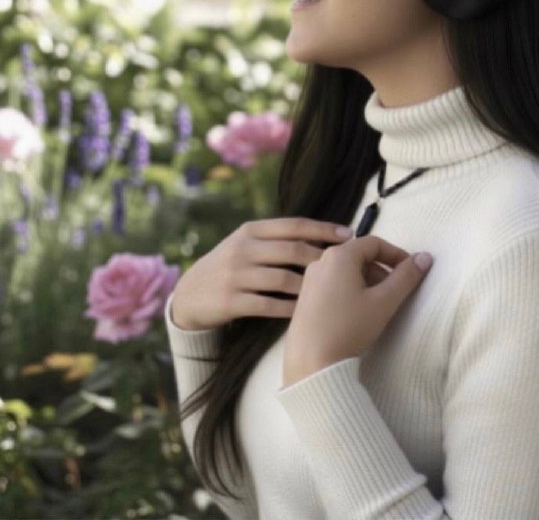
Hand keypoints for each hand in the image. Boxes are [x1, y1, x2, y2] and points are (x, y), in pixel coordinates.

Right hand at [169, 217, 353, 330]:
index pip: (293, 225)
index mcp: (250, 230)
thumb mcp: (244, 244)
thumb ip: (275, 239)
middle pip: (292, 251)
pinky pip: (269, 305)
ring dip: (311, 287)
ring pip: (284, 279)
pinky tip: (306, 312)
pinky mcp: (230, 301)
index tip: (349, 235)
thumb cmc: (229, 268)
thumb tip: (323, 237)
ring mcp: (235, 275)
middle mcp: (242, 249)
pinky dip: (291, 309)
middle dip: (323, 259)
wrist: (189, 295)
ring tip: (331, 293)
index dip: (323, 229)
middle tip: (347, 269)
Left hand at [282, 235, 432, 386]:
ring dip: (367, 280)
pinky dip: (351, 289)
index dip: (397, 254)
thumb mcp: (384, 302)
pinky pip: (333, 282)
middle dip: (382, 270)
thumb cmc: (350, 327)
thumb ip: (406, 277)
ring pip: (346, 270)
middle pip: (359, 255)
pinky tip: (357, 312)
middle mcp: (320, 261)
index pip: (374, 243)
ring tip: (378, 304)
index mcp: (339, 256)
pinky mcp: (305, 296)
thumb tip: (425, 257)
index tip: (411, 272)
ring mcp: (309, 279)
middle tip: (395, 292)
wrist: (311, 361)